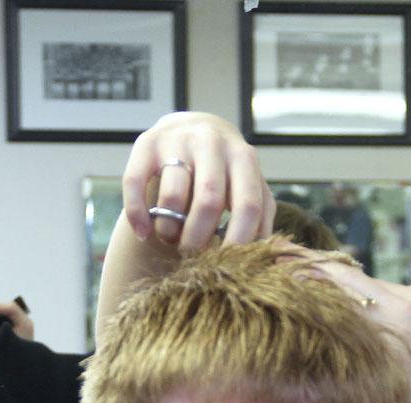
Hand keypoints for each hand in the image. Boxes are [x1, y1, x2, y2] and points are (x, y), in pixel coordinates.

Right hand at [122, 112, 274, 247]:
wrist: (193, 127)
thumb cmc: (228, 173)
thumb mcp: (251, 188)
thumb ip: (263, 219)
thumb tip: (275, 262)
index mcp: (244, 158)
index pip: (247, 206)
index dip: (238, 242)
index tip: (227, 266)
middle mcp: (212, 143)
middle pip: (208, 202)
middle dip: (199, 240)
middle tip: (193, 255)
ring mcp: (179, 140)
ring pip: (172, 196)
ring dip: (169, 230)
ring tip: (171, 240)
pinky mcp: (147, 142)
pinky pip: (135, 183)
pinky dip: (138, 214)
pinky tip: (143, 233)